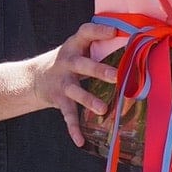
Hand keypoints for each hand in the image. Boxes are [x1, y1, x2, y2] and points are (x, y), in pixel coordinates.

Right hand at [24, 20, 118, 147]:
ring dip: (88, 100)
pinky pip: (68, 115)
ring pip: (76, 92)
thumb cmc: (69, 61)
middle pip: (82, 65)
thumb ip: (99, 45)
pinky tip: (80, 141)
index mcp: (74, 46)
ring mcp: (62, 83)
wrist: (35, 78)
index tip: (115, 31)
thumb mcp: (78, 48)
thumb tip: (136, 41)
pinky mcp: (59, 100)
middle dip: (98, 70)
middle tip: (116, 76)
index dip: (98, 31)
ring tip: (103, 109)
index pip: (85, 33)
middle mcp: (67, 63)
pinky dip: (73, 129)